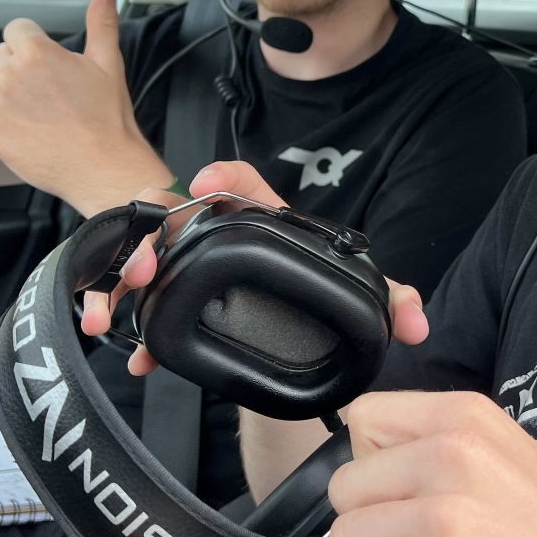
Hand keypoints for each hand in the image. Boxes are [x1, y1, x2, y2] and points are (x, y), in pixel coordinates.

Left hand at [0, 0, 170, 214]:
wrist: (103, 168)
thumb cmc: (108, 117)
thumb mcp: (108, 61)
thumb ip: (101, 18)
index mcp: (35, 52)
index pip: (17, 31)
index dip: (36, 48)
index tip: (52, 69)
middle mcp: (8, 74)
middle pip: (1, 57)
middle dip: (21, 70)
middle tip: (51, 95)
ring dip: (11, 97)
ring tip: (43, 117)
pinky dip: (3, 126)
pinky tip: (31, 134)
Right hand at [81, 159, 429, 375]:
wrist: (298, 343)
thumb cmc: (322, 301)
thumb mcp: (360, 299)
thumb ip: (392, 303)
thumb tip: (416, 323)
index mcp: (265, 225)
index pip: (244, 185)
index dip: (226, 176)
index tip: (206, 180)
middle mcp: (221, 240)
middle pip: (176, 219)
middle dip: (152, 234)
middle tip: (146, 262)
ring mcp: (194, 271)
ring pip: (148, 260)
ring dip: (127, 279)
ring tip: (120, 306)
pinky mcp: (180, 308)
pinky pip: (145, 311)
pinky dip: (136, 334)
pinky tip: (138, 359)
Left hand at [326, 391, 536, 536]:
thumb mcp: (509, 458)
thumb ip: (444, 445)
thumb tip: (372, 458)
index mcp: (469, 418)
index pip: (364, 417)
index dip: (369, 462)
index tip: (394, 493)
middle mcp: (455, 456)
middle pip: (345, 483)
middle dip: (364, 522)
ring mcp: (448, 517)